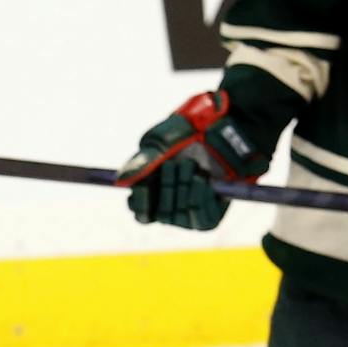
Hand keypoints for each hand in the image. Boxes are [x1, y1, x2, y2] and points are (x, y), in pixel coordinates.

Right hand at [116, 91, 272, 230]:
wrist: (227, 126)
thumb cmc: (190, 131)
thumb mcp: (160, 142)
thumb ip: (141, 162)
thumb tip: (121, 180)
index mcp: (152, 189)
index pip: (140, 212)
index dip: (140, 203)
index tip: (143, 187)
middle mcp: (170, 204)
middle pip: (158, 213)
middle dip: (167, 187)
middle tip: (177, 164)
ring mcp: (190, 211)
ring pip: (178, 217)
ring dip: (184, 190)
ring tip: (194, 168)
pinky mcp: (210, 214)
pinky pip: (200, 220)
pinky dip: (200, 200)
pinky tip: (204, 181)